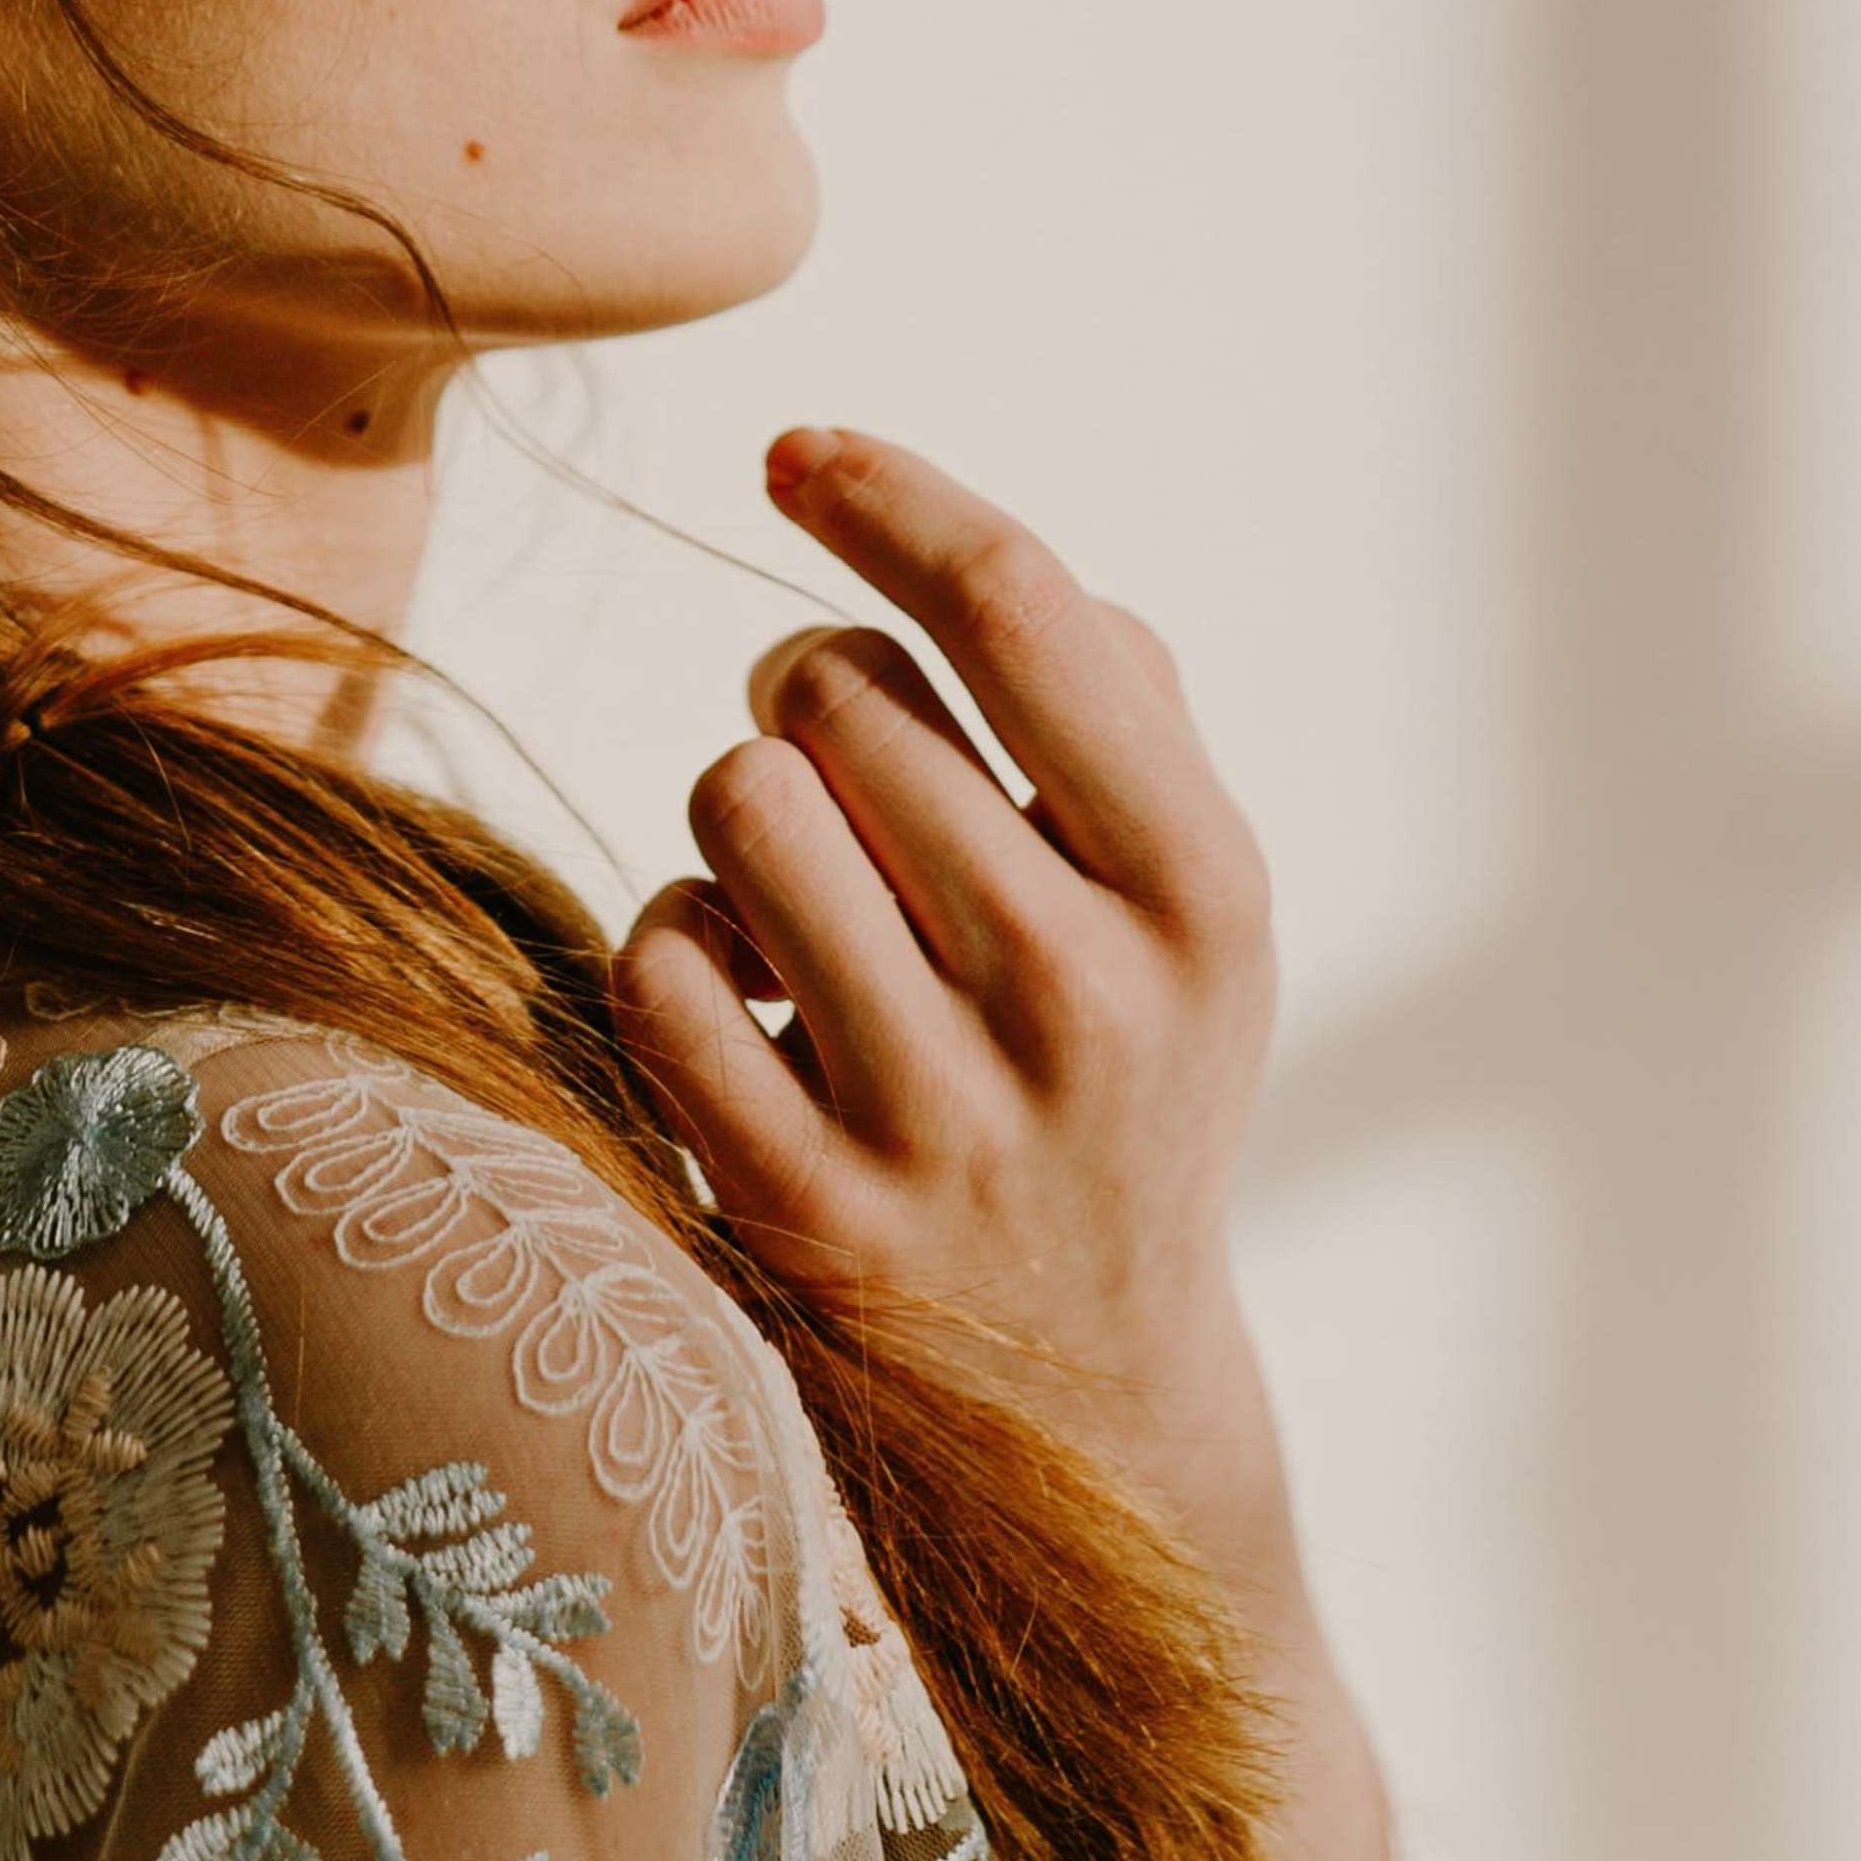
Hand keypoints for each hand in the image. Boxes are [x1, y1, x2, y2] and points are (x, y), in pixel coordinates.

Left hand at [610, 427, 1292, 1584]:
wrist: (1095, 1411)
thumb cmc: (1122, 1078)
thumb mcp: (1190, 912)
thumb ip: (1120, 707)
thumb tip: (942, 542)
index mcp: (1201, 891)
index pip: (1018, 610)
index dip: (887, 493)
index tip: (796, 449)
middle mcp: (1086, 999)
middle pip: (837, 692)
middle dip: (806, 696)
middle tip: (846, 782)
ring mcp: (940, 1118)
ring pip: (733, 804)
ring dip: (739, 820)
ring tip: (808, 904)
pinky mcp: (799, 1214)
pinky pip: (659, 958)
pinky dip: (679, 949)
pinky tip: (750, 1006)